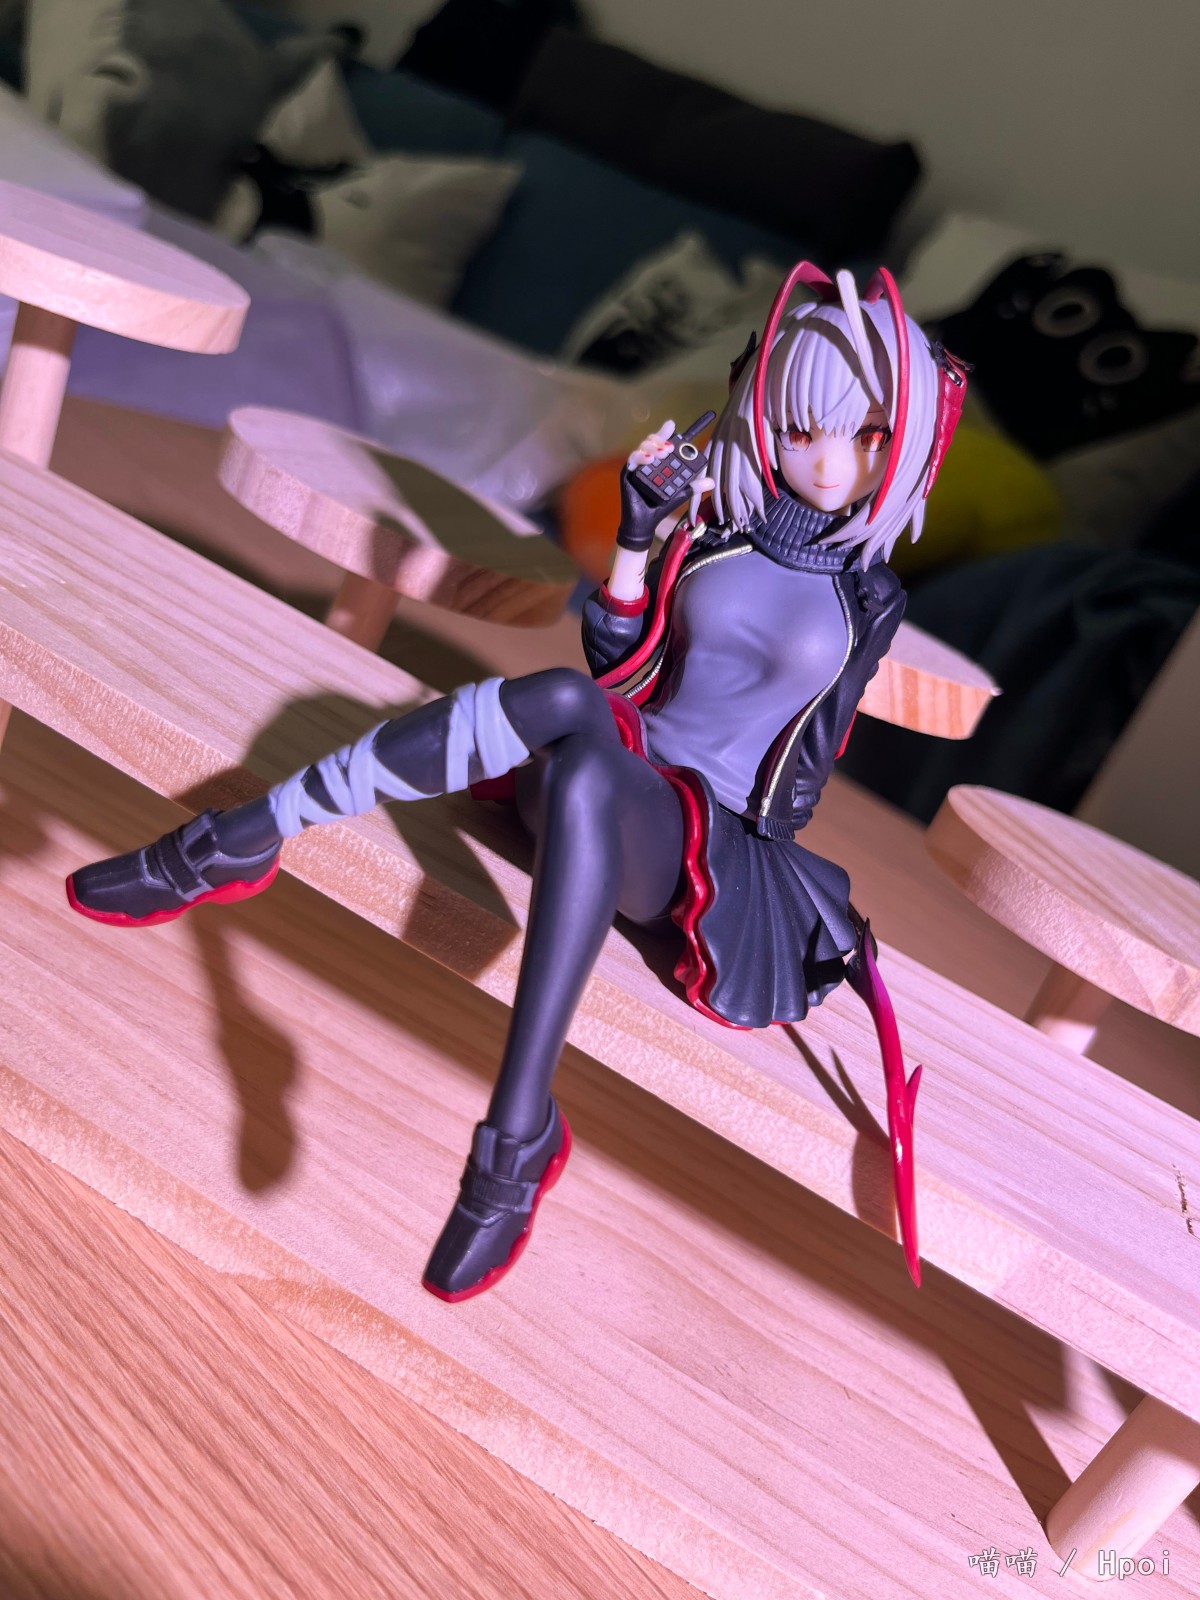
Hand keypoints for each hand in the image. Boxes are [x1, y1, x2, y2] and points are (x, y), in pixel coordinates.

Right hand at [618, 418, 713, 550]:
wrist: (646, 521)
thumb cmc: (661, 506)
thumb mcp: (681, 493)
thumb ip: (695, 486)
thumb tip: (712, 481)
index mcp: (660, 462)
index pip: (662, 442)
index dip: (666, 432)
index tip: (671, 425)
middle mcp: (648, 460)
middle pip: (651, 440)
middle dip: (660, 439)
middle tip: (670, 447)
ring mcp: (637, 465)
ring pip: (642, 446)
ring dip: (653, 447)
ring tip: (662, 454)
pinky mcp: (628, 472)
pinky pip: (633, 458)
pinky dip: (641, 457)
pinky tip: (650, 460)